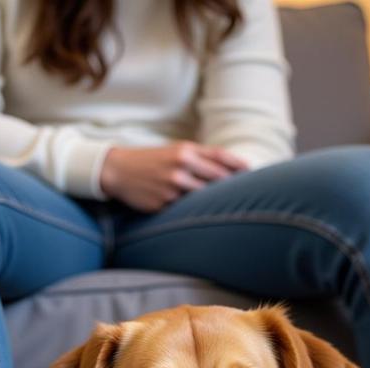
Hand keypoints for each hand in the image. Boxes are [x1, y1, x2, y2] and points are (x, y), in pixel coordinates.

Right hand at [99, 141, 248, 212]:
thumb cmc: (151, 161)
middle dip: (230, 186)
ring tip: (222, 207)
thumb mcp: (173, 151)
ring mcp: (172, 186)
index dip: (238, 164)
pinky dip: (190, 211)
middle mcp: (180, 167)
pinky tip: (194, 214)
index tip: (251, 170)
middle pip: (216, 179)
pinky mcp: (163, 203)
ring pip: (202, 197)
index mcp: (185, 151)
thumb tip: (226, 168)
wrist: (118, 170)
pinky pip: (183, 209)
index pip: (219, 156)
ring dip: (212, 202)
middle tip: (244, 192)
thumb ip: (198, 158)